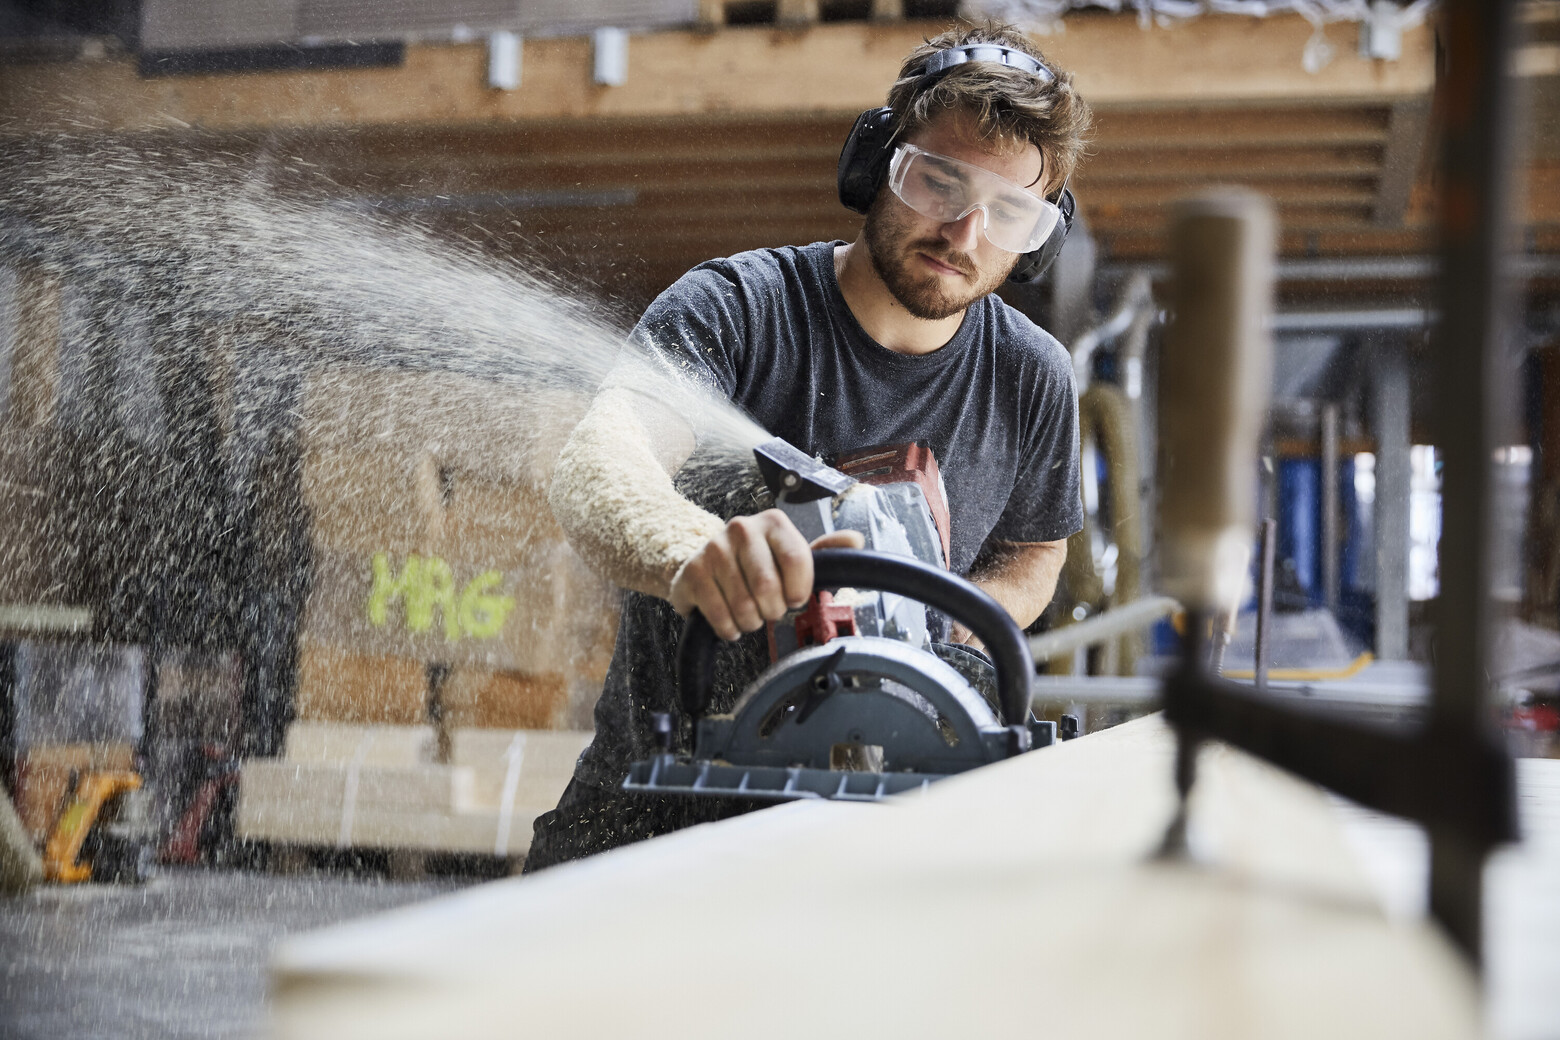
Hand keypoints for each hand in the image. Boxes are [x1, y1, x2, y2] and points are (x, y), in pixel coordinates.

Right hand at [668, 509, 864, 640]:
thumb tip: (856, 541)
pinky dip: (729, 629)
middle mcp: (741, 527)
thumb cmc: (756, 564)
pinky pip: (720, 616)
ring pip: (744, 605)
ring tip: (749, 614)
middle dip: (773, 610)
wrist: (704, 566)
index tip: (795, 598)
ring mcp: (713, 548)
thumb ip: (824, 552)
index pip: (798, 561)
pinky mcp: (691, 572)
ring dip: (751, 622)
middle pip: (768, 587)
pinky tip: (730, 621)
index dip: (799, 590)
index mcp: (773, 522)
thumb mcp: (792, 556)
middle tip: (768, 609)